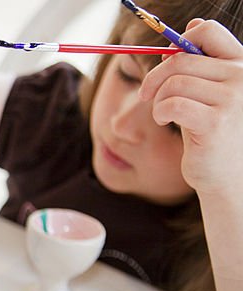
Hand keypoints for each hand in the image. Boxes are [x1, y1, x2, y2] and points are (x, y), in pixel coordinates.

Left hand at [139, 19, 242, 197]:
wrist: (227, 176)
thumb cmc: (214, 134)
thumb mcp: (209, 93)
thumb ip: (203, 64)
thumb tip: (192, 25)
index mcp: (242, 66)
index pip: (209, 32)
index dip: (180, 41)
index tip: (165, 61)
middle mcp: (242, 78)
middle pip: (182, 60)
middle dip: (155, 77)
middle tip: (146, 95)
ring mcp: (233, 99)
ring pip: (174, 83)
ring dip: (157, 99)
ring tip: (161, 114)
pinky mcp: (217, 121)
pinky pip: (172, 104)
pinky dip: (159, 112)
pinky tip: (163, 122)